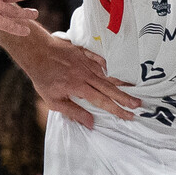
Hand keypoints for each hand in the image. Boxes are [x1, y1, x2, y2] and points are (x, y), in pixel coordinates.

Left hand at [13, 30, 135, 128]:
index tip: (128, 116)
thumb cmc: (42, 78)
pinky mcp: (84, 53)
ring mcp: (86, 62)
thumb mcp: (53, 100)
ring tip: (132, 88)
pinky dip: (106, 67)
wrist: (36, 52)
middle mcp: (86, 74)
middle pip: (110, 88)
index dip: (117, 110)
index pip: (103, 101)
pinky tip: (110, 73)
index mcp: (79, 87)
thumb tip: (91, 123)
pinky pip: (99, 61)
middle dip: (125, 97)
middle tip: (139, 104)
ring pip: (106, 75)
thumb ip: (73, 112)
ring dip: (119, 83)